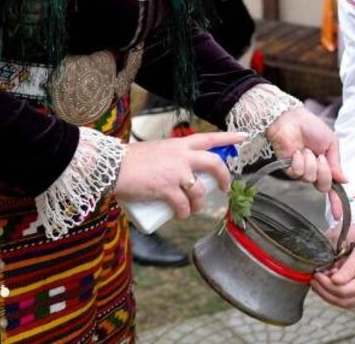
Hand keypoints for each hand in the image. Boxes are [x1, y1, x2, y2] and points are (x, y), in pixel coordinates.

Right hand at [114, 131, 244, 218]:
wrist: (111, 167)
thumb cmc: (129, 161)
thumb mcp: (156, 152)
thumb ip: (169, 159)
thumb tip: (178, 175)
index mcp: (179, 145)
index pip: (209, 138)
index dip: (228, 138)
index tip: (243, 137)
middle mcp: (182, 156)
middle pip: (214, 164)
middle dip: (224, 177)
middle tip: (224, 188)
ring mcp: (176, 173)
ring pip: (200, 191)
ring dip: (199, 204)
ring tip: (193, 210)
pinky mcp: (166, 189)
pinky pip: (183, 205)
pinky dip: (185, 214)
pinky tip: (182, 216)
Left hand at [265, 106, 346, 202]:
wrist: (292, 120)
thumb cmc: (311, 128)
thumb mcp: (331, 143)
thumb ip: (336, 163)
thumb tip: (345, 180)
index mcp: (326, 166)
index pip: (332, 188)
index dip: (336, 202)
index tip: (339, 216)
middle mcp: (314, 171)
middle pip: (323, 185)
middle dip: (324, 171)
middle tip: (319, 157)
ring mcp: (301, 171)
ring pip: (310, 179)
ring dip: (310, 162)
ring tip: (305, 150)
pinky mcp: (288, 169)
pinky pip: (297, 174)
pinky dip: (299, 161)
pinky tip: (296, 152)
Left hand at [312, 229, 354, 307]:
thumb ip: (348, 268)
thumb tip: (333, 281)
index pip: (344, 292)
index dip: (327, 286)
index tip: (317, 274)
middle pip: (343, 302)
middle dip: (325, 293)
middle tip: (313, 280)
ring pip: (345, 302)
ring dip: (328, 295)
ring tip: (317, 282)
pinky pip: (348, 296)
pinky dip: (335, 292)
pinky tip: (327, 281)